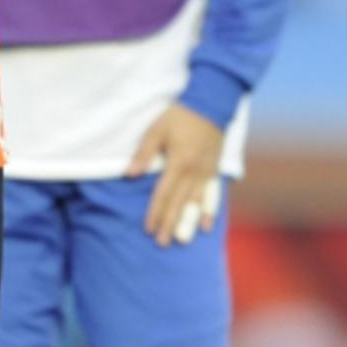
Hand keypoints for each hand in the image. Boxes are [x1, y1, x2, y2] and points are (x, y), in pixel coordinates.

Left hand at [127, 104, 224, 247]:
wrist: (211, 103)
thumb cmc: (179, 116)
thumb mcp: (156, 130)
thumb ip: (144, 154)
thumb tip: (130, 175)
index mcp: (179, 162)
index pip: (164, 194)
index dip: (155, 212)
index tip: (148, 228)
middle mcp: (195, 171)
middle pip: (180, 203)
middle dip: (170, 223)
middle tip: (162, 243)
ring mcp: (208, 172)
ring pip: (197, 203)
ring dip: (189, 222)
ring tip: (183, 240)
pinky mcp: (215, 169)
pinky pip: (213, 194)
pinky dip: (210, 211)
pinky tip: (207, 225)